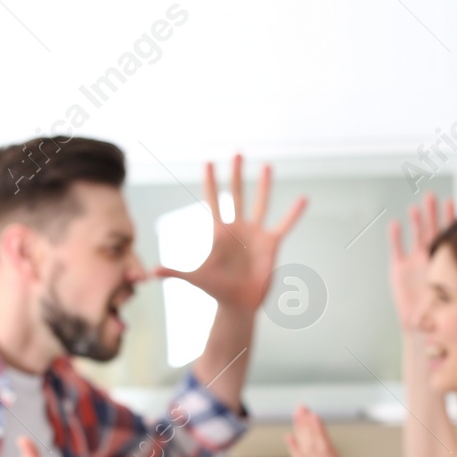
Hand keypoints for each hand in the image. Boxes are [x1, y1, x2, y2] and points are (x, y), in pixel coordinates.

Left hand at [153, 155, 307, 313]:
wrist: (239, 303)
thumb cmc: (216, 290)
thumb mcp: (196, 278)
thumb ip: (176, 273)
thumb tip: (153, 272)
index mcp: (219, 231)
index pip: (213, 200)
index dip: (209, 181)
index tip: (207, 161)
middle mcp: (238, 228)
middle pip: (236, 194)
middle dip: (236, 173)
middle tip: (237, 152)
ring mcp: (256, 234)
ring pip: (260, 203)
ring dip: (264, 184)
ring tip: (266, 165)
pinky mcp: (271, 243)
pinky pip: (284, 224)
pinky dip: (294, 213)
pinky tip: (303, 199)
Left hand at [284, 405, 393, 456]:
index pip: (326, 452)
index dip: (319, 433)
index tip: (314, 416)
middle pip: (312, 449)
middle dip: (306, 427)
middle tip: (302, 409)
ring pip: (306, 454)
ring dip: (300, 433)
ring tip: (297, 415)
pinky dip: (295, 451)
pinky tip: (290, 439)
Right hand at [387, 193, 454, 330]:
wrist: (422, 328)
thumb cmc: (441, 315)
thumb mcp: (453, 299)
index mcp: (445, 260)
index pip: (448, 234)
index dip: (449, 218)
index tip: (452, 201)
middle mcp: (430, 257)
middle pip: (432, 229)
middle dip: (432, 213)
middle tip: (432, 196)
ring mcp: (414, 261)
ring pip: (415, 236)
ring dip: (416, 221)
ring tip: (416, 207)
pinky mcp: (399, 269)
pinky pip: (397, 249)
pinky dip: (396, 237)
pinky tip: (395, 224)